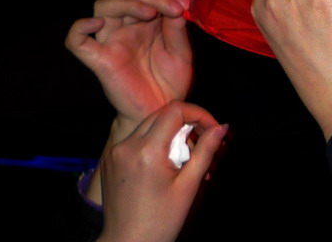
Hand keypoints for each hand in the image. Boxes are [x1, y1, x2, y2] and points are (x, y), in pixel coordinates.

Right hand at [66, 0, 192, 136]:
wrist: (162, 111)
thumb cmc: (171, 82)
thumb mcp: (181, 52)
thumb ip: (176, 29)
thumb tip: (175, 7)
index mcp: (147, 22)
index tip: (184, 3)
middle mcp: (128, 27)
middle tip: (174, 9)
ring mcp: (112, 41)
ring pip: (103, 6)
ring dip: (127, 3)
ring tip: (150, 14)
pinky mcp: (100, 60)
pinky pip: (76, 41)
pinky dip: (80, 28)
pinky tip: (97, 23)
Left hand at [97, 101, 225, 241]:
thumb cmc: (160, 221)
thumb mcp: (188, 186)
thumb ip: (206, 151)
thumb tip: (221, 127)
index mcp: (147, 150)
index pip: (176, 110)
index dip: (198, 114)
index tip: (211, 129)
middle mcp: (127, 145)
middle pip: (162, 114)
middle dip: (186, 123)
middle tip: (201, 145)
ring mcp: (116, 152)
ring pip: (149, 124)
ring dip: (170, 132)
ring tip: (183, 158)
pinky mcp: (110, 159)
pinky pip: (136, 138)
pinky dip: (154, 142)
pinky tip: (163, 164)